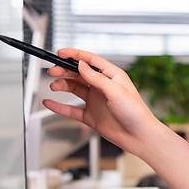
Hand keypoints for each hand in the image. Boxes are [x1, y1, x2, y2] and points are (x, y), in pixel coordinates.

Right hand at [41, 49, 164, 156]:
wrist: (138, 136)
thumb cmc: (135, 112)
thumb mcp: (115, 91)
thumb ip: (96, 78)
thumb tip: (81, 65)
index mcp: (111, 76)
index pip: (90, 60)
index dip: (75, 55)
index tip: (60, 53)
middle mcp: (102, 87)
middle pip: (79, 74)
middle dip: (64, 70)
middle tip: (52, 71)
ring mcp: (96, 101)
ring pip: (74, 89)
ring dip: (62, 85)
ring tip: (54, 86)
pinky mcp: (91, 116)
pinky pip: (71, 109)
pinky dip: (59, 106)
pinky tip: (50, 103)